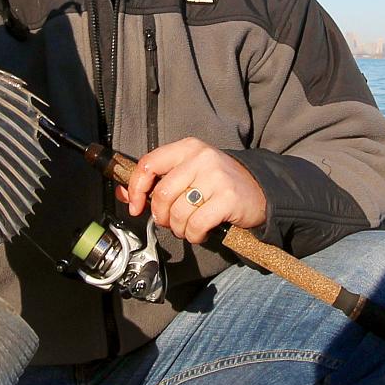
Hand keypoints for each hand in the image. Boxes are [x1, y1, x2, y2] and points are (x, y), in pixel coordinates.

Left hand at [117, 138, 266, 243]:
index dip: (136, 189)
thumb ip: (158, 181)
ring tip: (188, 227)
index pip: (148, 164)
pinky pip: (196, 224)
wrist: (260, 191)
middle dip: (160, 216)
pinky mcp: (228, 199)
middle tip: (170, 221)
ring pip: (178, 212)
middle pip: (161, 194)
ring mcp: (216, 178)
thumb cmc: (219, 184)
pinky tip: (200, 232)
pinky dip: (194, 235)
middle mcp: (201, 159)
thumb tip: (124, 193)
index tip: (135, 206)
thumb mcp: (188, 173)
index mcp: (188, 148)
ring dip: (178, 228)